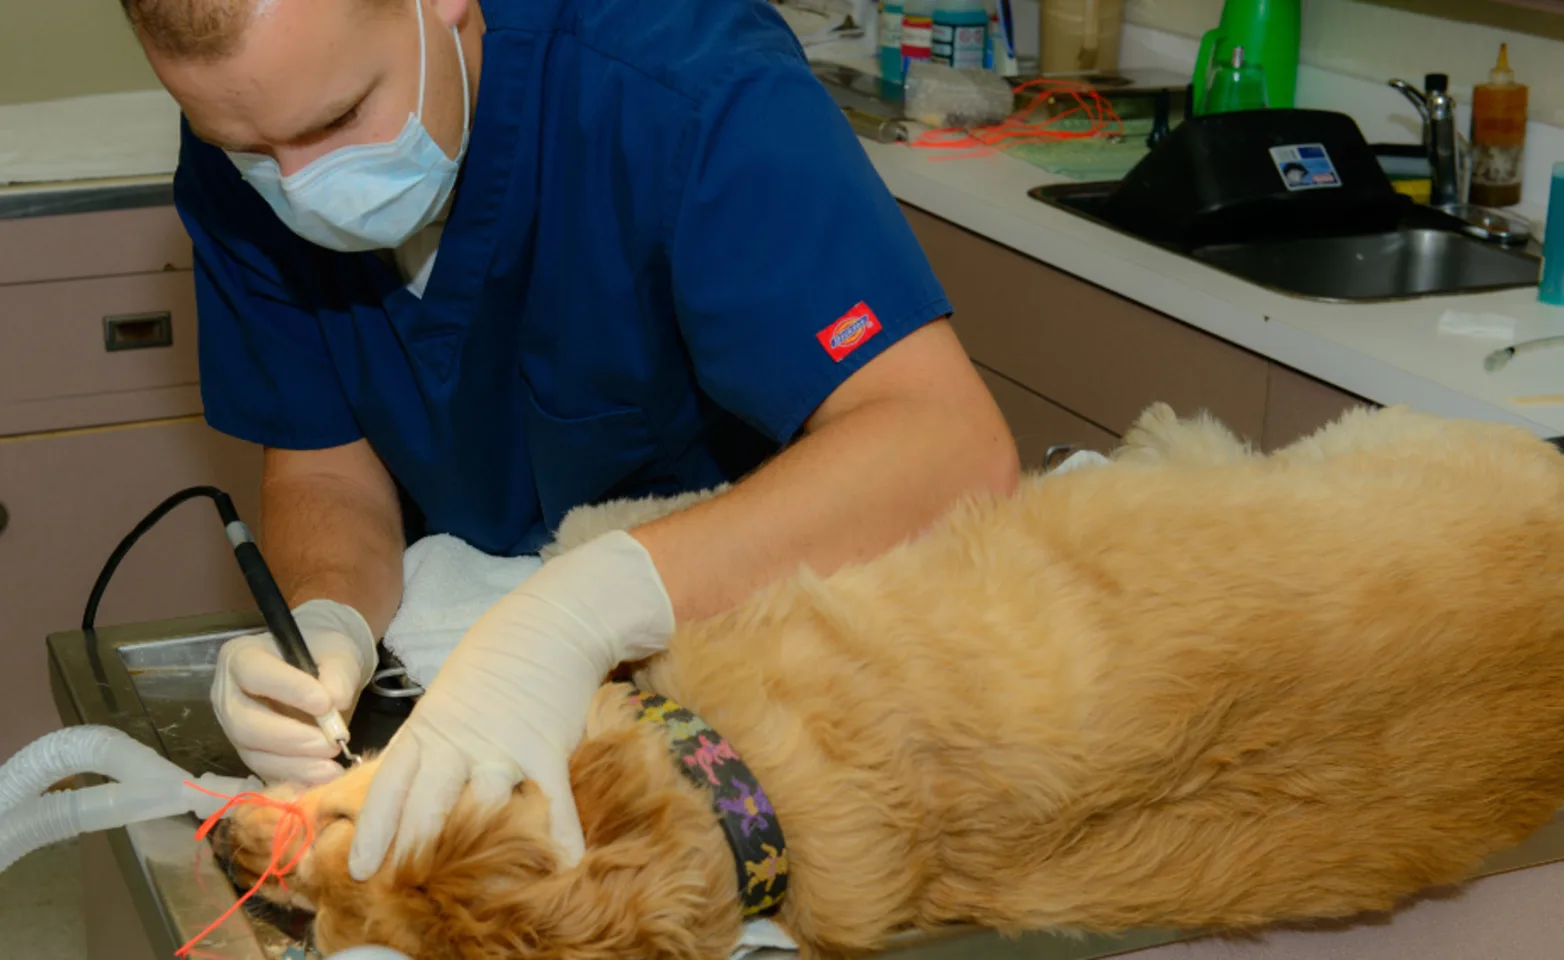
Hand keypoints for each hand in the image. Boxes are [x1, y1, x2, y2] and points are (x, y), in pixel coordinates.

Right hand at [211, 599, 377, 784]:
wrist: (324, 670)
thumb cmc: (324, 653)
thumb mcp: (337, 652)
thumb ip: (338, 673)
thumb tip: (335, 703)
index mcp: (241, 658)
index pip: (254, 673)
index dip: (287, 690)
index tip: (325, 704)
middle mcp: (228, 695)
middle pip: (245, 724)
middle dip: (289, 739)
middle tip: (330, 744)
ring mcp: (235, 729)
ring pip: (254, 754)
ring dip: (295, 765)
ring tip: (332, 768)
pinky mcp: (251, 754)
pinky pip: (266, 772)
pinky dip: (295, 778)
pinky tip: (323, 779)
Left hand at [347, 530, 673, 880]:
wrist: (551, 623)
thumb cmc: (495, 663)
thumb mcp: (446, 700)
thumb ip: (430, 746)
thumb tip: (410, 796)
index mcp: (426, 730)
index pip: (388, 785)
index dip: (373, 830)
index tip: (360, 868)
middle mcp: (457, 742)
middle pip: (427, 805)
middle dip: (414, 851)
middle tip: (408, 891)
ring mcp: (503, 746)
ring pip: (481, 805)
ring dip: (478, 849)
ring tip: (474, 890)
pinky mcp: (547, 747)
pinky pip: (551, 800)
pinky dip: (560, 835)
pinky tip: (563, 865)